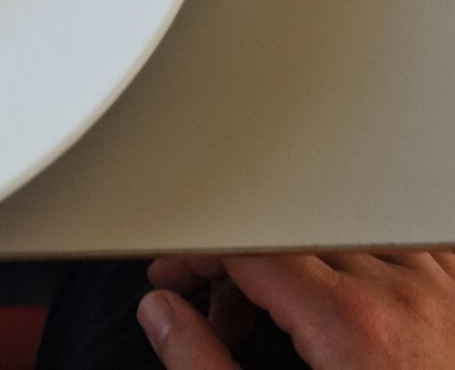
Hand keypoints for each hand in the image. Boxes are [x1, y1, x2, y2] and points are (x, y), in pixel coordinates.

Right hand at [138, 251, 454, 368]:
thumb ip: (205, 367)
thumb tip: (163, 315)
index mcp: (347, 323)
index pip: (246, 243)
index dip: (194, 252)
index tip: (174, 274)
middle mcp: (399, 294)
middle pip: (287, 236)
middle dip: (240, 267)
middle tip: (222, 318)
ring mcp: (440, 292)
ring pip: (341, 234)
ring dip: (300, 264)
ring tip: (288, 321)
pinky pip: (401, 247)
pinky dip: (363, 263)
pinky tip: (350, 305)